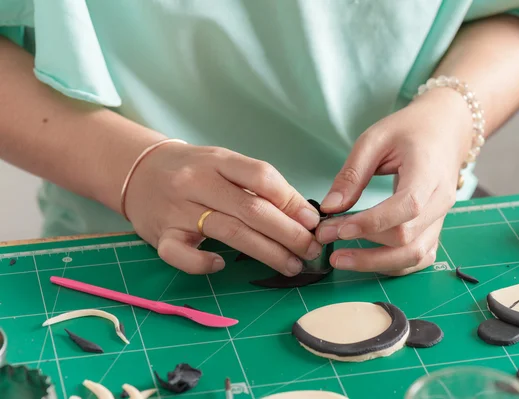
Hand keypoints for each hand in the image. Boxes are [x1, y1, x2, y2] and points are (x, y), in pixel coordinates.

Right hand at [124, 143, 322, 274]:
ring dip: (267, 252)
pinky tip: (222, 266)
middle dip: (288, 233)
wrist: (139, 172)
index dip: (292, 201)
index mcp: (218, 161)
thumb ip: (257, 185)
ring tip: (292, 265)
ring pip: (228, 232)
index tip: (313, 222)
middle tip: (311, 250)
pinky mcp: (160, 235)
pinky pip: (181, 255)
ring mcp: (176, 209)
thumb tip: (302, 214)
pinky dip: (203, 264)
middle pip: (251, 209)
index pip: (261, 177)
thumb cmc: (193, 170)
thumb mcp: (224, 165)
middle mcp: (197, 182)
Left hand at [316, 89, 472, 275]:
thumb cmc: (410, 130)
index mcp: (428, 173)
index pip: (405, 207)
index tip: (337, 228)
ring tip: (340, 258)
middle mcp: (440, 200)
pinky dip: (394, 265)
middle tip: (326, 240)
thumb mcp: (374, 140)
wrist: (446, 130)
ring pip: (415, 255)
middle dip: (365, 247)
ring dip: (376, 263)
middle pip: (408, 239)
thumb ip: (352, 174)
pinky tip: (366, 261)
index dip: (370, 223)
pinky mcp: (435, 227)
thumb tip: (329, 208)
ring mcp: (441, 218)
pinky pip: (420, 257)